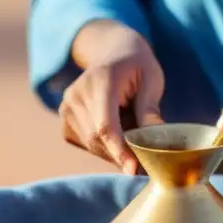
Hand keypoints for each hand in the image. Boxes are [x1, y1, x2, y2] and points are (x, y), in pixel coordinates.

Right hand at [59, 20, 164, 173]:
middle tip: (147, 161)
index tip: (133, 169)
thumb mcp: (152, 79)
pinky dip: (105, 148)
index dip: (119, 150)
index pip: (105, 125)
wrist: (112, 53)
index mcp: (100, 80)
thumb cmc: (137, 66)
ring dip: (115, 151)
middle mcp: (77, 94)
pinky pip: (86, 144)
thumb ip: (150, 109)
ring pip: (92, 145)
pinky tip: (119, 134)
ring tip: (134, 138)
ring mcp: (67, 107)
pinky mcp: (65, 120)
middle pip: (98, 139)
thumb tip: (156, 141)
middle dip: (122, 154)